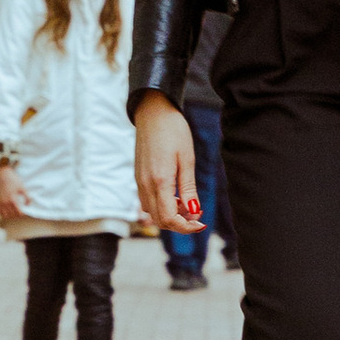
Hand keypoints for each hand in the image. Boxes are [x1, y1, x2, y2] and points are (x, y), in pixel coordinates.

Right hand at [0, 166, 26, 226]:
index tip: (25, 211)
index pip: (18, 212)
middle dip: (17, 215)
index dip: (23, 214)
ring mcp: (0, 202)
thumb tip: (29, 204)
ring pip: (5, 215)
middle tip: (20, 211)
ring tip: (14, 212)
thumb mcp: (22, 187)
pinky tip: (7, 211)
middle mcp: (6, 203)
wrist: (2, 174)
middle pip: (12, 215)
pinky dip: (3, 213)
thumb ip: (27, 197)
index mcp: (13, 199)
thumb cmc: (13, 180)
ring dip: (10, 216)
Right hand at [132, 91, 197, 234]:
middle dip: (180, 224)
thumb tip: (194, 212)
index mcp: (159, 180)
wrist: (152, 113)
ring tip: (187, 203)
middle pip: (159, 221)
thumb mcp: (187, 159)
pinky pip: (147, 202)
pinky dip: (162, 206)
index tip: (201, 224)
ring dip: (170, 216)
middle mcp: (145, 185)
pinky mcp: (138, 178)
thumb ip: (189, 188)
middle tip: (197, 214)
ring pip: (152, 213)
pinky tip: (175, 196)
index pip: (169, 218)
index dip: (186, 227)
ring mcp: (139, 182)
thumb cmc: (173, 131)